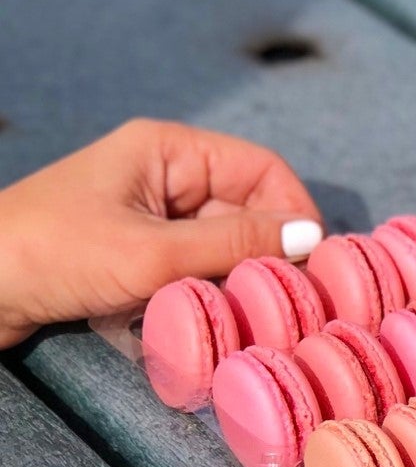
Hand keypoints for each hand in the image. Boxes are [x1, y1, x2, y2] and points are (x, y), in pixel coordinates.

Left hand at [0, 118, 322, 348]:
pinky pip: (198, 266)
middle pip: (249, 208)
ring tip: (254, 312)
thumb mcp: (152, 254)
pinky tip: (217, 316)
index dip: (295, 212)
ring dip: (241, 278)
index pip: (263, 169)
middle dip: (270, 252)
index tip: (313, 263)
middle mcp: (166, 175)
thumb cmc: (51, 255)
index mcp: (168, 150)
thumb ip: (233, 245)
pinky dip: (212, 290)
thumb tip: (310, 239)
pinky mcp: (140, 252)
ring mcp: (152, 215)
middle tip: (290, 299)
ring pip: (226, 243)